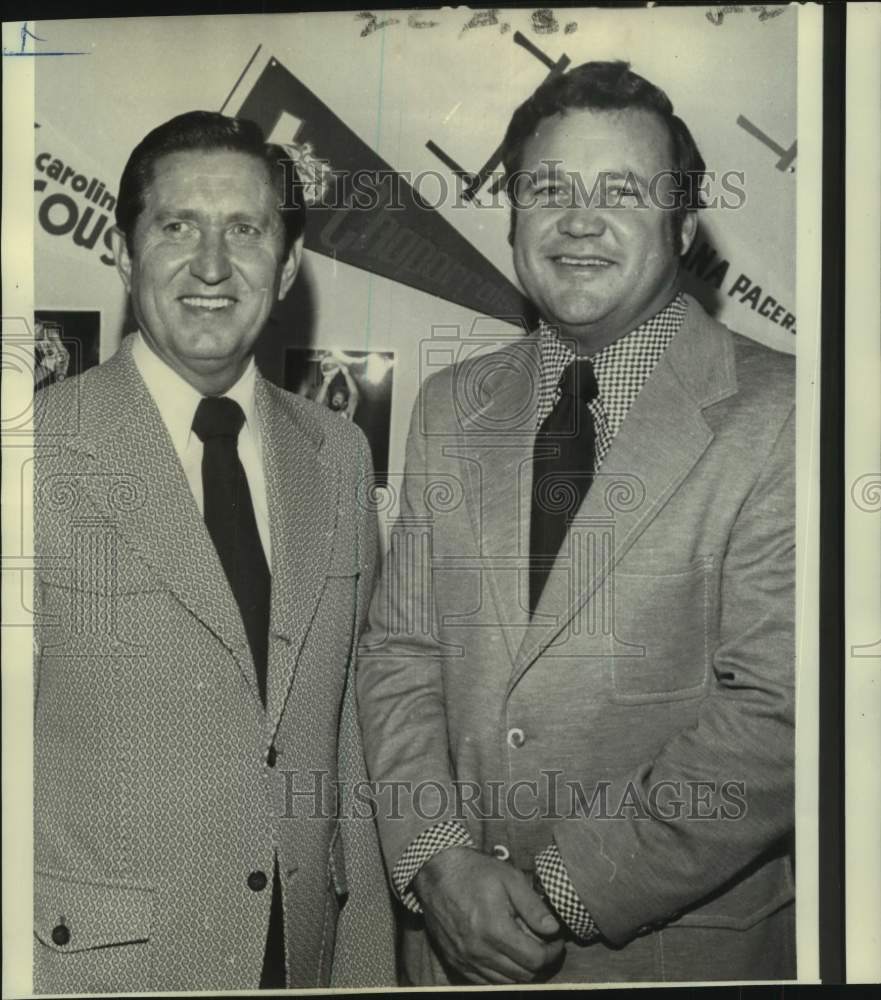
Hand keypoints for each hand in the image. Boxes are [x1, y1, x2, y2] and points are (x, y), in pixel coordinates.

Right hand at [412, 847, 564, 983]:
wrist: (437, 873)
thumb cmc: (475, 872)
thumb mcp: (509, 878)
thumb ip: (533, 906)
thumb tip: (553, 929)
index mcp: (495, 929)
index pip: (534, 960)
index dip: (552, 952)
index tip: (556, 940)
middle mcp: (479, 951)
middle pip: (522, 976)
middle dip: (540, 963)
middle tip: (544, 944)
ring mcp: (465, 959)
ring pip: (505, 983)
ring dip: (521, 971)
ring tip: (526, 949)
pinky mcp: (455, 962)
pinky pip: (485, 982)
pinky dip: (501, 975)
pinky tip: (506, 956)